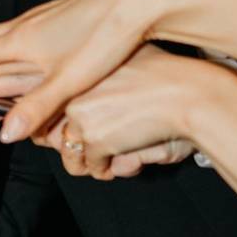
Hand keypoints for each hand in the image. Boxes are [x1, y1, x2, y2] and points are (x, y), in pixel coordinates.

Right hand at [0, 0, 194, 140]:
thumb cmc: (104, 40)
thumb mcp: (69, 81)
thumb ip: (36, 108)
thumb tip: (6, 135)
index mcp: (21, 42)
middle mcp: (26, 26)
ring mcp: (42, 17)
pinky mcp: (59, 14)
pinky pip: (17, 27)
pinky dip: (0, 34)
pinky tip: (10, 36)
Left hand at [43, 45, 228, 179]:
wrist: (188, 92)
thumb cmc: (165, 76)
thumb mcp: (123, 65)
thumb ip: (101, 89)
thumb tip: (87, 116)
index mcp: (75, 70)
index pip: (48, 104)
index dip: (59, 124)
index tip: (70, 132)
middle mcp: (72, 91)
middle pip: (53, 132)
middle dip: (73, 147)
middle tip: (92, 151)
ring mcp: (81, 117)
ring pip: (69, 154)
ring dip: (87, 163)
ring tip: (106, 160)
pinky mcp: (96, 140)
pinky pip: (92, 166)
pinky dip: (106, 170)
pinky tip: (122, 160)